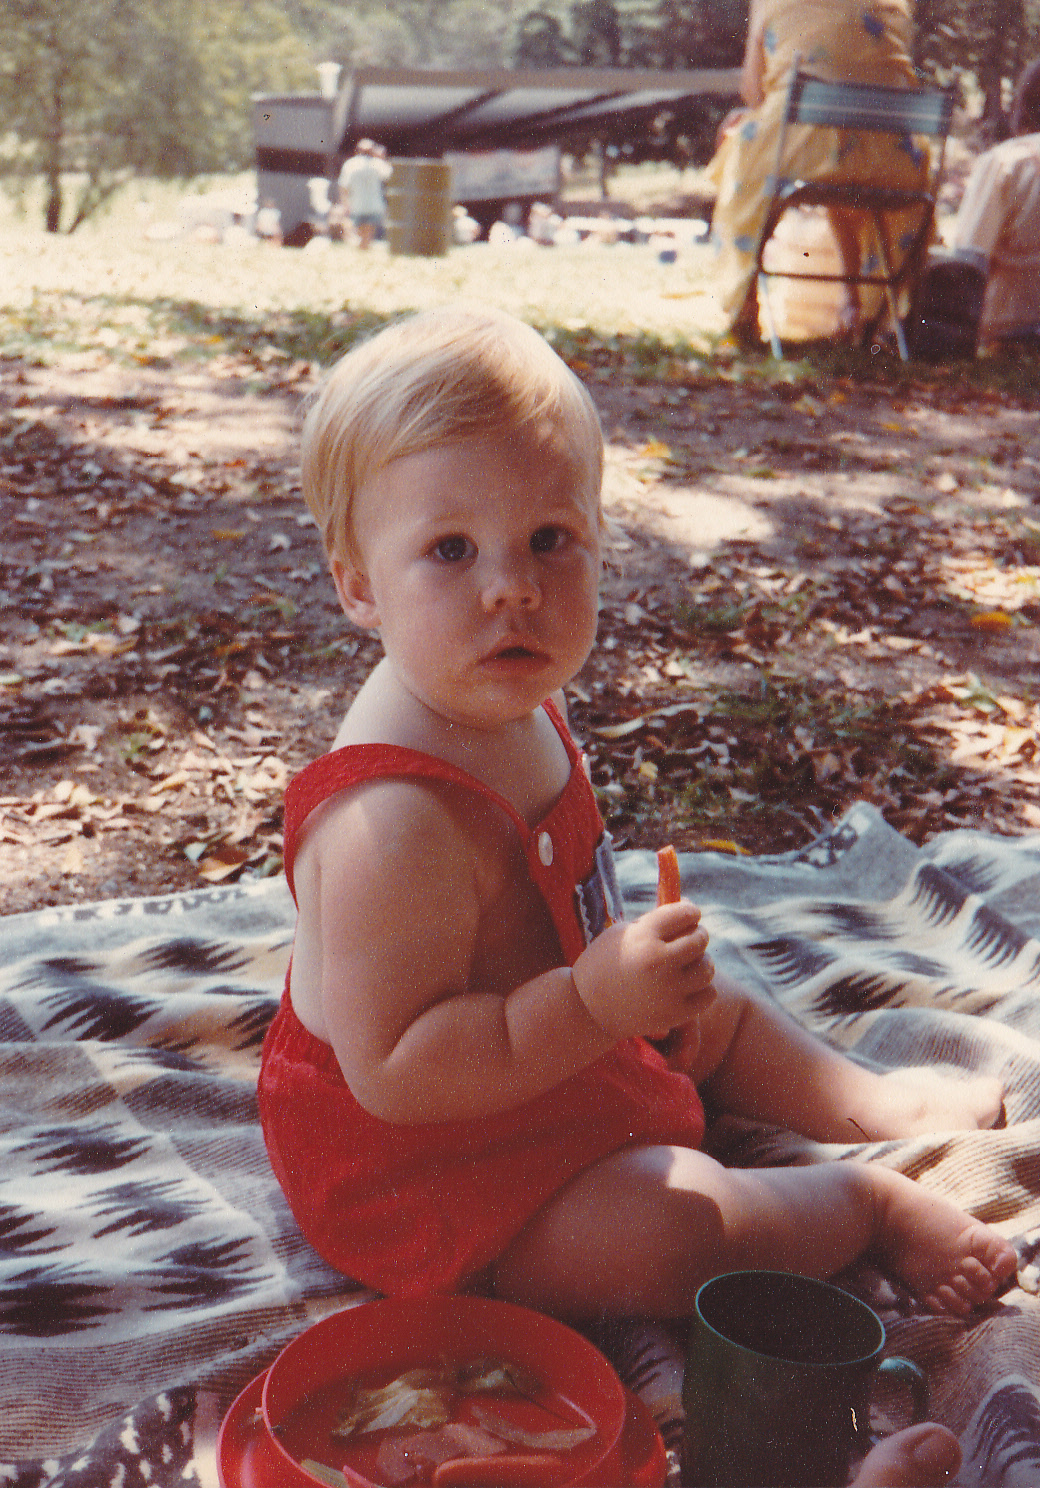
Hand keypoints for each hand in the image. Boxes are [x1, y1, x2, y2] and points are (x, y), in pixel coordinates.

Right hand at [571, 902, 714, 1041]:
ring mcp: (668, 990)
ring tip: (687, 964)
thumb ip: (656, 921)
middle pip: (700, 939)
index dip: (689, 912)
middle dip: (697, 935)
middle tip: (688, 939)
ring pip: (707, 967)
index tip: (687, 915)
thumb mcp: (623, 933)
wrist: (586, 1009)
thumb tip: (691, 910)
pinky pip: (709, 994)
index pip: (686, 913)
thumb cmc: (605, 963)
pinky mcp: (674, 1014)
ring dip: (700, 962)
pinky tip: (687, 986)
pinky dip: (702, 988)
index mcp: (643, 936)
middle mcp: (658, 962)